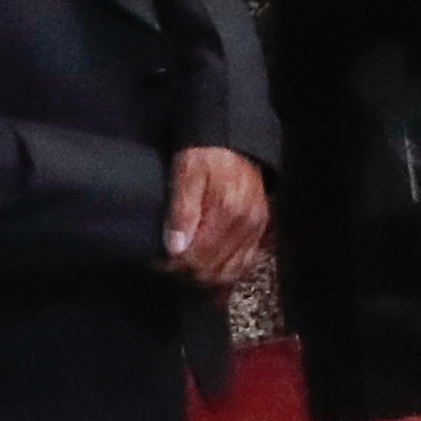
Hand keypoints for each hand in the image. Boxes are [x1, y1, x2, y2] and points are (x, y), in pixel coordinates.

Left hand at [162, 147, 270, 287]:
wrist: (232, 144)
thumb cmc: (207, 156)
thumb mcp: (186, 174)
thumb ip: (181, 210)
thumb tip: (175, 247)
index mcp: (228, 209)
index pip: (199, 254)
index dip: (176, 264)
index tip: (160, 262)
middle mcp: (246, 222)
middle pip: (214, 267)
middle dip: (188, 272)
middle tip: (169, 266)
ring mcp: (255, 228)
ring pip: (231, 270)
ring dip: (207, 276)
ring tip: (187, 269)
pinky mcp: (259, 230)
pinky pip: (246, 263)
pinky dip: (228, 273)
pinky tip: (212, 273)